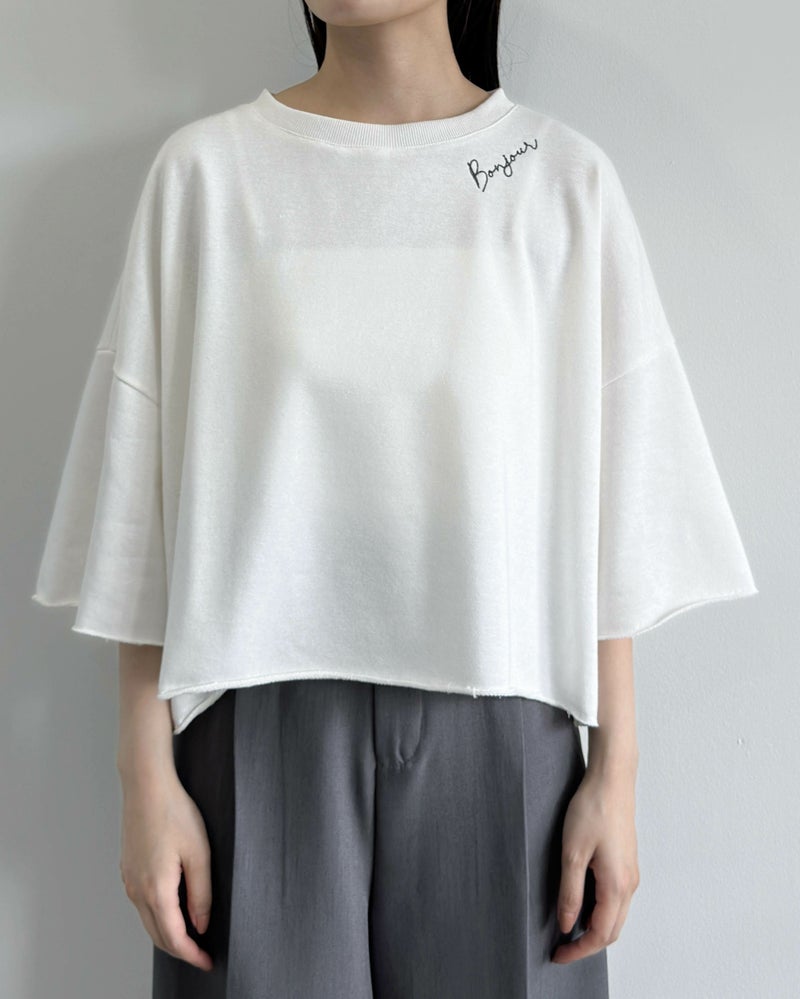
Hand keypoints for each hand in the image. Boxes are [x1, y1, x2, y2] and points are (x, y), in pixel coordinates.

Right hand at [119, 773, 213, 971]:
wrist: (146, 787)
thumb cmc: (175, 813)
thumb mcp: (199, 853)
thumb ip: (201, 893)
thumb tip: (201, 924)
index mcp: (156, 890)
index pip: (174, 937)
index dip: (192, 954)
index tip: (208, 962)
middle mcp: (137, 890)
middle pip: (158, 935)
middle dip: (181, 950)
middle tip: (203, 954)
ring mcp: (129, 880)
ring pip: (148, 921)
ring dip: (168, 933)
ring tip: (193, 935)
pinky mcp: (128, 869)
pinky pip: (142, 904)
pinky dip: (158, 916)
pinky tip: (174, 909)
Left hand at [551, 764, 639, 963]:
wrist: (612, 781)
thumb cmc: (592, 810)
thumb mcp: (572, 853)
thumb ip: (570, 892)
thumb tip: (568, 925)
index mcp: (617, 885)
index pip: (600, 934)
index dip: (578, 950)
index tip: (558, 955)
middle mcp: (630, 884)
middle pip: (612, 931)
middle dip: (588, 944)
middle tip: (561, 947)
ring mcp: (631, 874)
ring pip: (616, 916)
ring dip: (595, 928)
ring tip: (568, 926)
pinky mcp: (627, 863)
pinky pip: (617, 899)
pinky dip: (601, 911)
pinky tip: (582, 902)